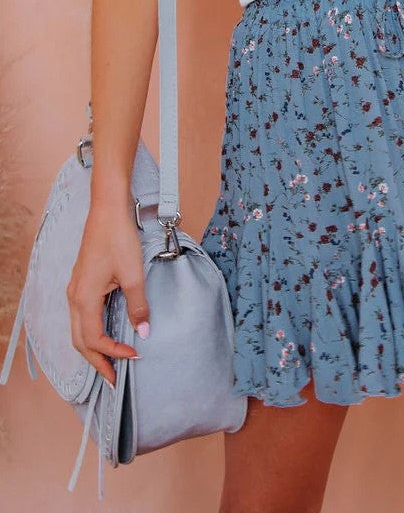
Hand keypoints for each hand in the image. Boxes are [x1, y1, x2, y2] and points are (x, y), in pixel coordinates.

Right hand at [66, 204, 150, 387]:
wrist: (108, 209)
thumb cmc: (119, 238)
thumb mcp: (134, 274)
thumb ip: (138, 306)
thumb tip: (144, 333)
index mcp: (84, 299)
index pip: (93, 339)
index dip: (112, 353)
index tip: (135, 356)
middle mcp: (74, 297)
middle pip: (80, 341)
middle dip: (97, 362)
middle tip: (115, 379)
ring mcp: (75, 289)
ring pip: (78, 329)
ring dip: (93, 348)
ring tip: (111, 362)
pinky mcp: (81, 282)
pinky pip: (81, 316)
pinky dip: (92, 332)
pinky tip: (106, 333)